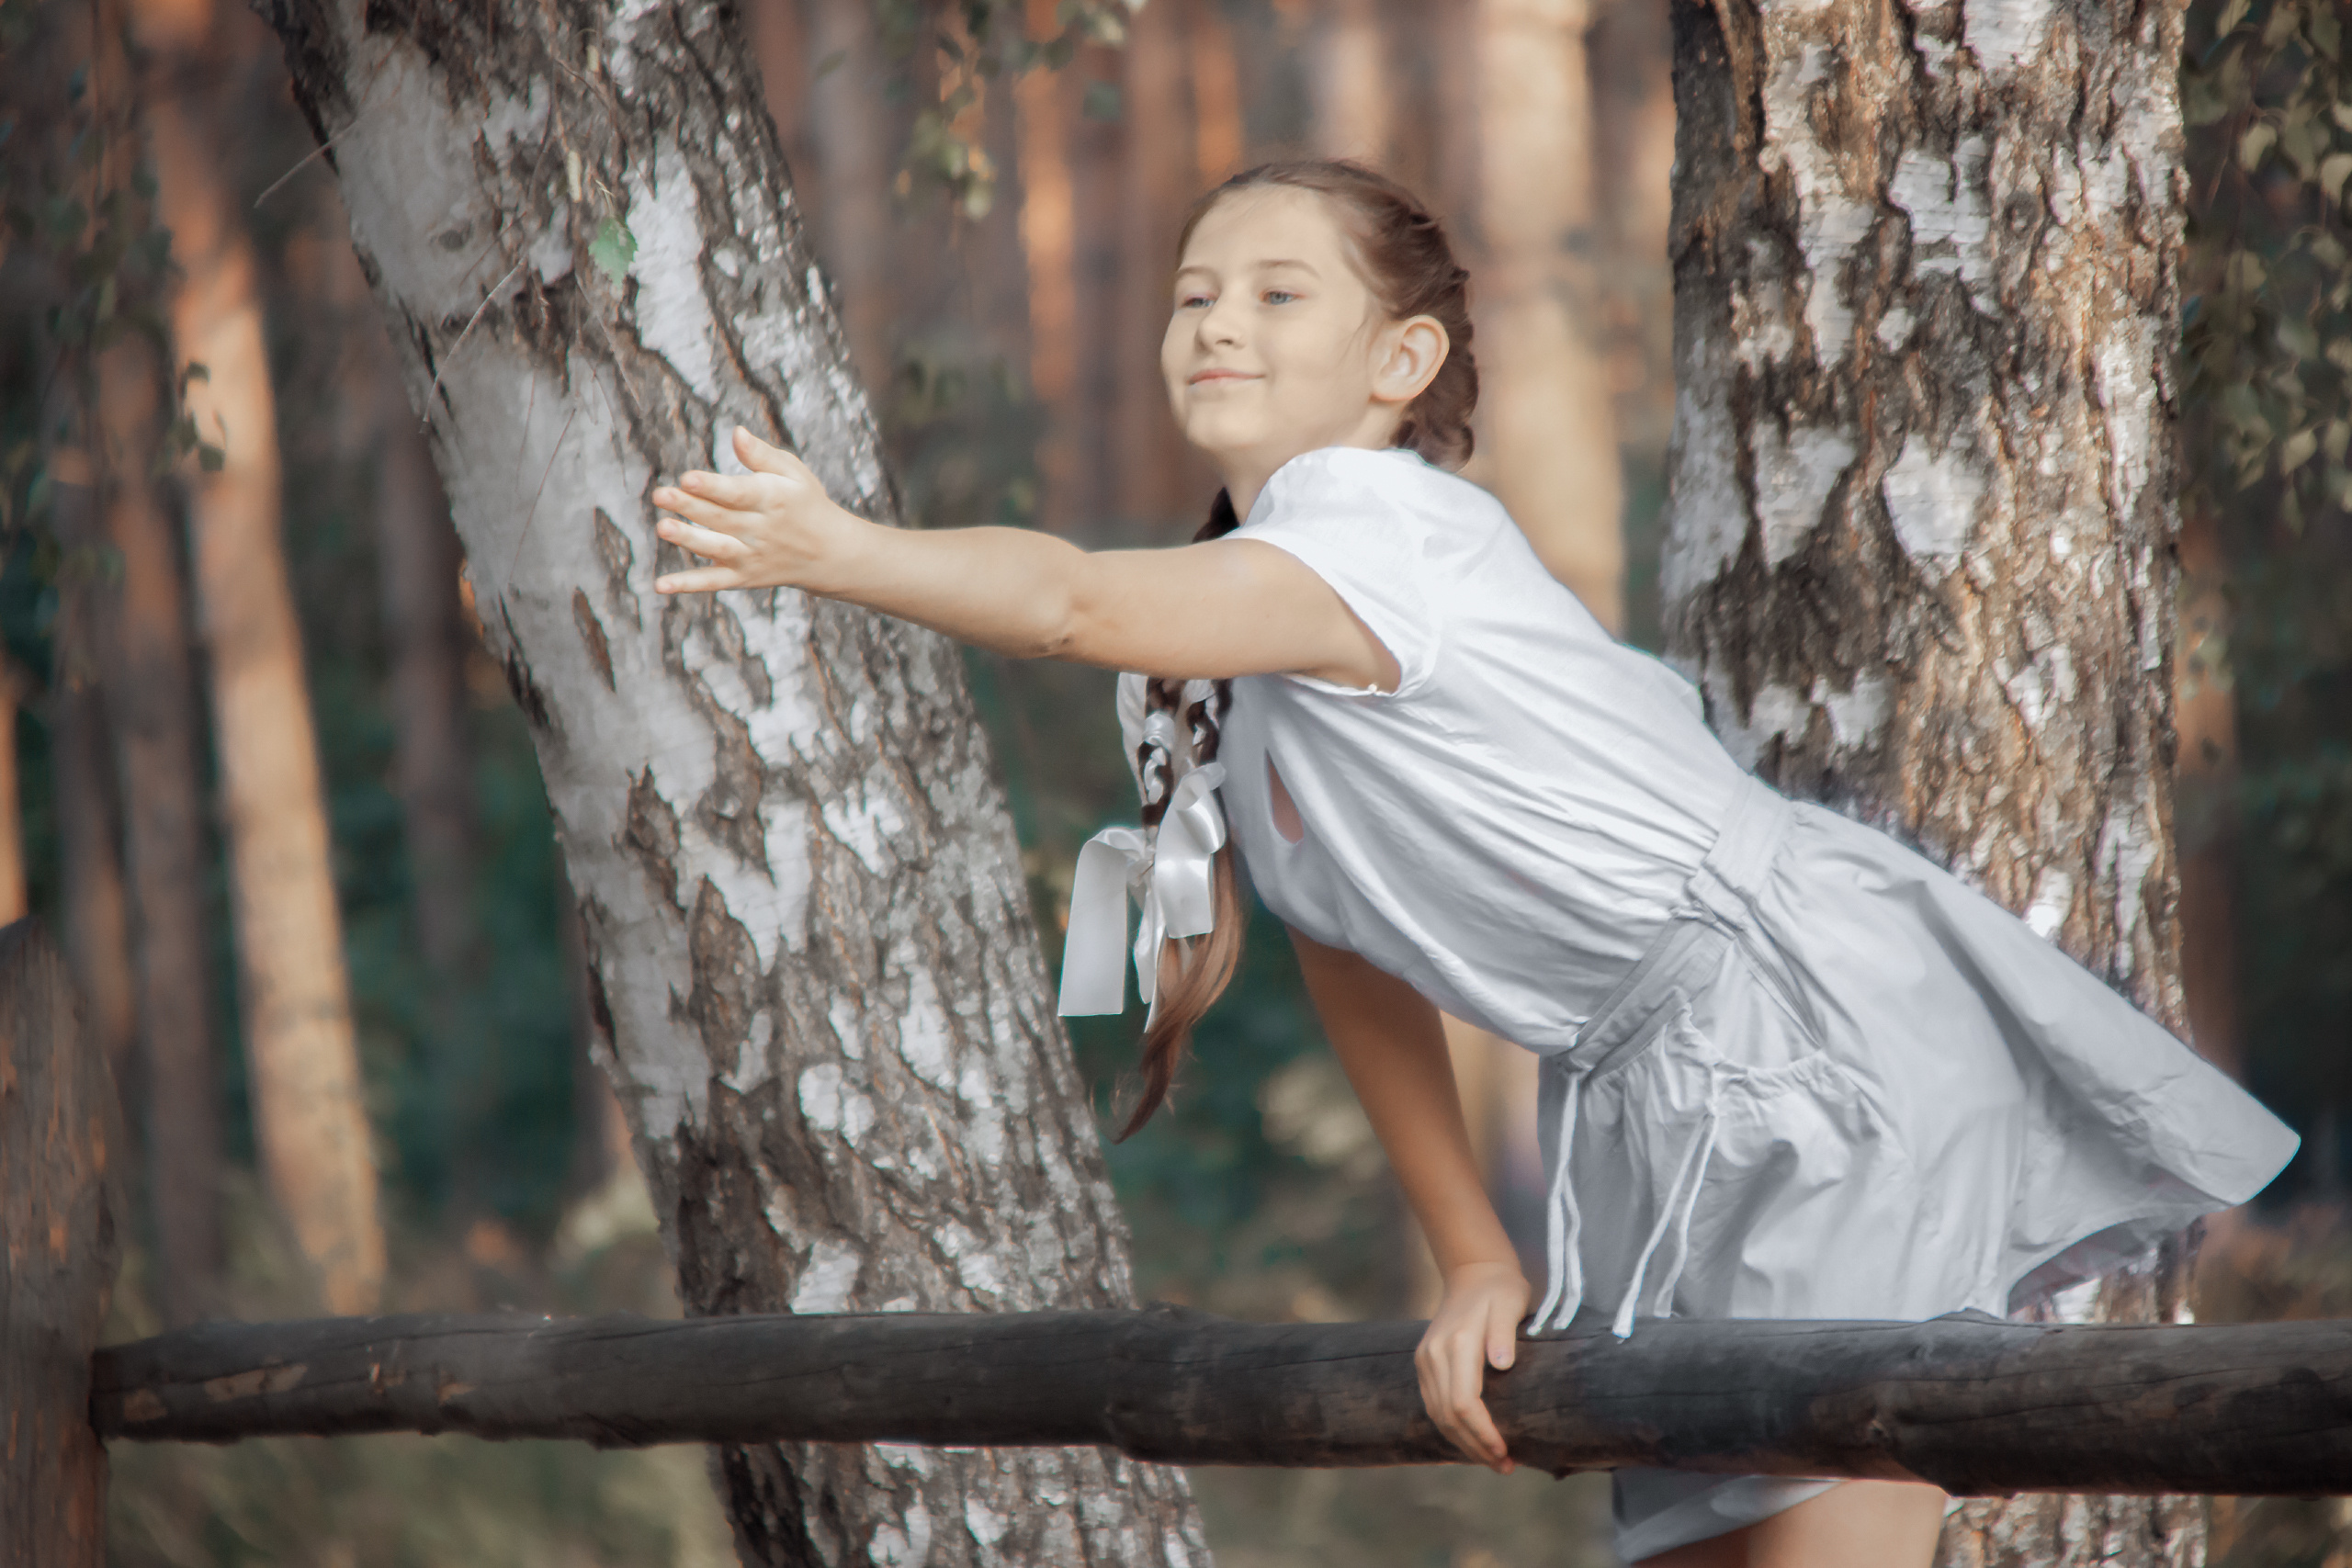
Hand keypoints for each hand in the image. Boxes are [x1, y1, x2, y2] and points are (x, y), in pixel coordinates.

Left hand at [651, 426, 862, 594]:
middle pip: (721, 518)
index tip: (687, 478)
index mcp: (773, 500)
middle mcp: (762, 530)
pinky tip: (661, 585)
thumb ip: (762, 455)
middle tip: (660, 495)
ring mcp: (751, 556)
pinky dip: (688, 585)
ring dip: (689, 539)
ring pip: (716, 548)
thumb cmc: (806, 503)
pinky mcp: (744, 576)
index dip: (713, 487)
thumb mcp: (794, 473)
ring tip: (663, 528)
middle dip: (690, 506)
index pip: (739, 493)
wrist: (831, 553)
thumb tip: (736, 433)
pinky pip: (714, 582)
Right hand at [1416, 1260, 1529, 1473]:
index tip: (1505, 1452)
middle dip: (1475, 1447)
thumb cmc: (1500, 1289)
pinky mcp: (1425, 1363)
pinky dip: (1453, 1428)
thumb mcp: (1511, 1302)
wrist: (1473, 1271)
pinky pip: (1435, 1405)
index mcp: (1456, 1343)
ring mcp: (1426, 1360)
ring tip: (1494, 1461)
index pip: (1463, 1403)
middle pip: (1448, 1416)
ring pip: (1438, 1415)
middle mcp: (1434, 1354)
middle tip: (1506, 1467)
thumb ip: (1504, 1332)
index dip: (1483, 1433)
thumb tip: (1501, 1364)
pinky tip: (1474, 1440)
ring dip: (1463, 1443)